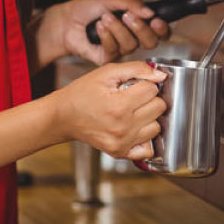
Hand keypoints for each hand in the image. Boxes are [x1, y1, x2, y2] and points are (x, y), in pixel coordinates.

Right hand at [52, 61, 166, 158]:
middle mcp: (123, 127)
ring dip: (148, 116)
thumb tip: (160, 76)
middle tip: (133, 95)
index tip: (133, 83)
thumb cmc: (82, 92)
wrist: (63, 116)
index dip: (144, 82)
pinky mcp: (120, 153)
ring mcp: (122, 143)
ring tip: (132, 110)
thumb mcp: (106, 72)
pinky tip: (133, 127)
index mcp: (119, 105)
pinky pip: (148, 148)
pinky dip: (145, 137)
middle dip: (149, 98)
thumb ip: (136, 69)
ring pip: (156, 127)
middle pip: (158, 108)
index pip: (152, 89)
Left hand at [57, 0, 169, 65]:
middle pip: (150, 42)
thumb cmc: (85, 8)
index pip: (158, 31)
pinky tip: (98, 27)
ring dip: (118, 28)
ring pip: (131, 45)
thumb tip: (149, 11)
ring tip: (105, 17)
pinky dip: (106, 36)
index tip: (156, 20)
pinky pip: (114, 50)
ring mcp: (120, 49)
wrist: (66, 19)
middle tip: (128, 16)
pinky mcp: (108, 58)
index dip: (162, 28)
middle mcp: (131, 36)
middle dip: (140, 28)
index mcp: (136, 21)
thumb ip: (131, 3)